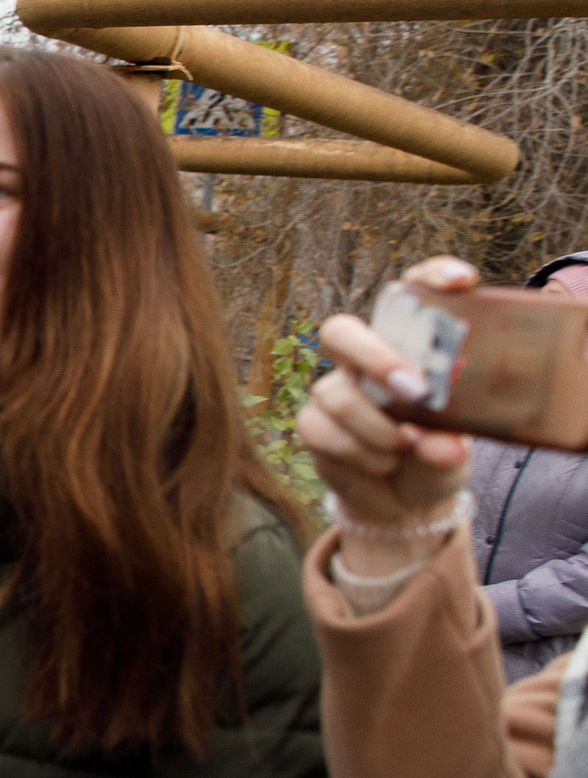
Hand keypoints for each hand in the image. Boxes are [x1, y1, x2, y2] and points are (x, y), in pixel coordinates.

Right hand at [301, 257, 475, 568]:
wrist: (401, 502)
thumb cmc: (434, 459)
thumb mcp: (454, 453)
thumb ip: (449, 448)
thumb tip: (441, 447)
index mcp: (409, 346)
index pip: (413, 292)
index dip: (433, 275)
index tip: (464, 281)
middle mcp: (365, 359)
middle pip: (341, 331)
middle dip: (375, 358)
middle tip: (415, 391)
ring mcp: (334, 389)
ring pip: (336, 395)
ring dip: (375, 429)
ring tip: (405, 449)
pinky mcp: (313, 423)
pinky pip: (321, 430)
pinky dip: (358, 454)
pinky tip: (382, 465)